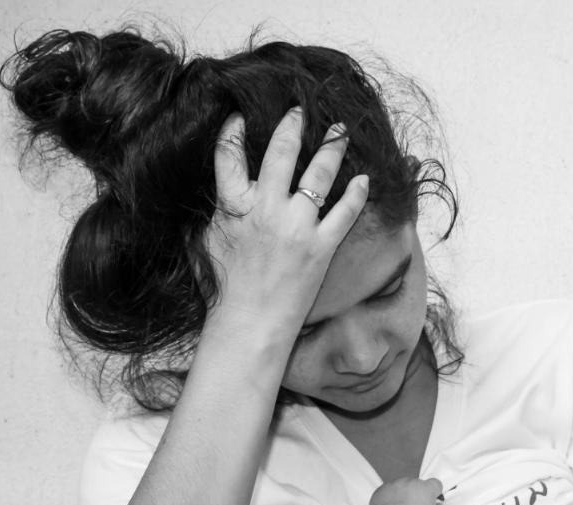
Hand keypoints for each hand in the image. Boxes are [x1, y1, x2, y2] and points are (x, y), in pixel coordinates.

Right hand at [203, 107, 369, 337]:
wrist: (250, 325)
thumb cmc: (224, 289)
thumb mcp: (208, 241)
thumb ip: (220, 209)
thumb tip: (224, 187)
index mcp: (233, 206)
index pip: (229, 154)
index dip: (234, 130)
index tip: (241, 115)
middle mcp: (266, 209)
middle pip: (280, 153)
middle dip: (292, 126)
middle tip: (300, 110)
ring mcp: (297, 227)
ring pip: (318, 174)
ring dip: (331, 148)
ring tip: (340, 130)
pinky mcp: (322, 246)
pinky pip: (345, 212)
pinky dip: (357, 193)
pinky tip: (364, 178)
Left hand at [369, 478, 446, 504]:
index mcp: (426, 488)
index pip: (435, 484)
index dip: (434, 492)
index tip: (431, 500)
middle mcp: (411, 482)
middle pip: (417, 484)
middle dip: (417, 493)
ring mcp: (395, 485)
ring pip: (401, 486)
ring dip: (402, 494)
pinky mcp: (382, 490)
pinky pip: (387, 491)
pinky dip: (389, 497)